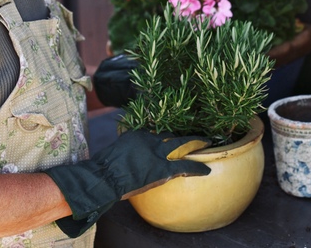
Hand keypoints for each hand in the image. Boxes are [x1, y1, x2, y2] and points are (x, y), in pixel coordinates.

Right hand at [44, 130, 210, 236]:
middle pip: (173, 135)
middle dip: (186, 135)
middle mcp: (150, 140)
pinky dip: (196, 168)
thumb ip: (127, 149)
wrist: (103, 177)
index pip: (158, 132)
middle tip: (200, 135)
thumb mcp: (116, 151)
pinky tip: (206, 170)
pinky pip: (184, 166)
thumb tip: (129, 153)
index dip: (168, 135)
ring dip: (196, 144)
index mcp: (139, 135)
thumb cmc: (104, 169)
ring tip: (208, 143)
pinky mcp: (163, 168)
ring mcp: (158, 153)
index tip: (175, 135)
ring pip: (182, 146)